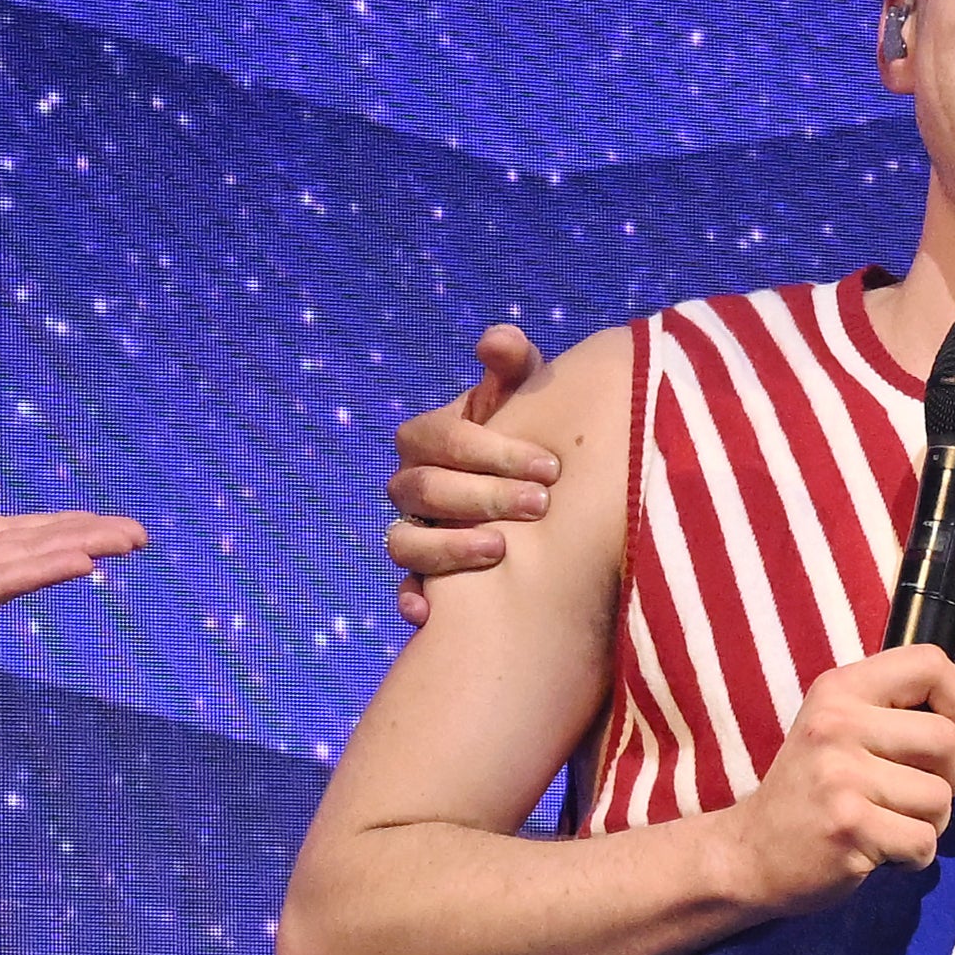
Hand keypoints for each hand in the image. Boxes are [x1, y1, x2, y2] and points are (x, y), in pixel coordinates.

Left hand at [0, 451, 149, 705]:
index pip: (1, 534)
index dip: (49, 524)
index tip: (96, 520)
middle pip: (26, 549)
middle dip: (81, 538)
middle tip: (137, 533)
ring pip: (20, 565)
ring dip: (72, 552)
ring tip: (122, 541)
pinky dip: (35, 572)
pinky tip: (76, 560)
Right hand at [386, 323, 559, 625]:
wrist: (546, 500)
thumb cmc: (534, 441)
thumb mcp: (529, 402)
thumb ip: (515, 369)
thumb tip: (498, 342)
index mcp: (428, 439)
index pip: (438, 440)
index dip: (491, 451)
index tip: (550, 467)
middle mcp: (412, 485)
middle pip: (422, 490)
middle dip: (482, 496)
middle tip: (541, 504)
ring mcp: (414, 531)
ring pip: (403, 541)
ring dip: (448, 546)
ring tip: (501, 550)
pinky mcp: (424, 578)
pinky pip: (405, 591)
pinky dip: (413, 601)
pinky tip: (431, 613)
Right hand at [727, 646, 954, 903]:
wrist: (750, 854)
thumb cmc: (812, 792)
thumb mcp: (854, 738)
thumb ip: (919, 726)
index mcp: (840, 689)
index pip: (931, 663)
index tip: (949, 732)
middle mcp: (838, 724)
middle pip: (946, 737)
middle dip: (951, 775)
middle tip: (918, 793)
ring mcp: (840, 777)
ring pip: (940, 796)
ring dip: (930, 822)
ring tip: (891, 823)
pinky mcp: (849, 828)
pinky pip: (923, 842)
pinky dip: (914, 856)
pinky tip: (881, 851)